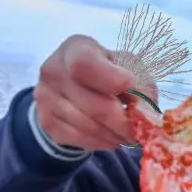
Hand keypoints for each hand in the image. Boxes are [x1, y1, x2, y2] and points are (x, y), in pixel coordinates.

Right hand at [34, 35, 157, 150]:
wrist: (76, 86)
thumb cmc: (110, 71)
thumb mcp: (129, 67)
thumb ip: (141, 85)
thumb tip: (146, 115)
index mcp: (76, 48)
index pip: (85, 65)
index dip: (111, 80)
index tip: (130, 88)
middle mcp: (53, 70)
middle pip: (95, 106)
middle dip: (124, 123)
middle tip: (140, 130)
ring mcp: (45, 97)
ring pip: (90, 127)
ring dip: (116, 135)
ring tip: (127, 134)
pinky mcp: (46, 122)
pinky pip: (81, 139)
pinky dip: (103, 142)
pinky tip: (110, 136)